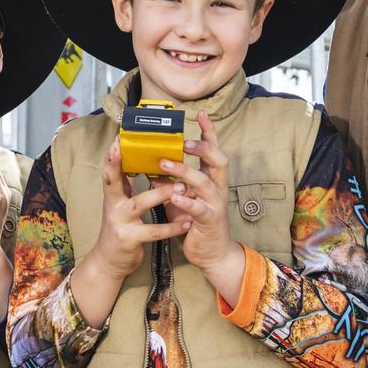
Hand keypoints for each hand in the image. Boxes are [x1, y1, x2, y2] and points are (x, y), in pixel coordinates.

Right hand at [88, 138, 190, 279]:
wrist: (110, 262)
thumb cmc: (121, 227)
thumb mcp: (120, 203)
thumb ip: (126, 183)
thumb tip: (132, 158)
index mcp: (112, 195)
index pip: (109, 171)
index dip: (111, 155)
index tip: (116, 138)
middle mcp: (113, 206)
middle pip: (112, 182)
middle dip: (116, 165)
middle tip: (125, 148)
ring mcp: (120, 222)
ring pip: (139, 204)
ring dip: (160, 194)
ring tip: (180, 187)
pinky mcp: (130, 239)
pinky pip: (153, 232)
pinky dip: (170, 227)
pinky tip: (185, 222)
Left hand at [159, 111, 242, 274]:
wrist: (211, 253)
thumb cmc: (195, 222)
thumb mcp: (181, 196)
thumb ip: (170, 179)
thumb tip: (150, 162)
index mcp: (211, 179)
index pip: (213, 150)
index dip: (208, 132)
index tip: (200, 113)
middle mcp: (217, 188)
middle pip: (218, 160)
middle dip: (202, 147)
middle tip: (184, 140)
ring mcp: (215, 204)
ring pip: (206, 182)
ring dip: (186, 171)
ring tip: (166, 163)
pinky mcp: (210, 222)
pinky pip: (200, 209)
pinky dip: (187, 201)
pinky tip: (175, 195)